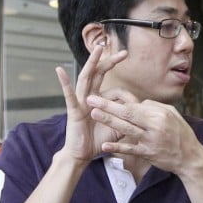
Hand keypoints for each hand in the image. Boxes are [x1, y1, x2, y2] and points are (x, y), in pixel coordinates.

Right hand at [55, 43, 127, 162]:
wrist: (83, 154)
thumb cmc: (98, 141)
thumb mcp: (118, 128)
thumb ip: (127, 119)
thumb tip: (142, 113)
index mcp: (100, 101)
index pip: (115, 90)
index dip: (128, 95)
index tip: (138, 103)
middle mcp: (90, 97)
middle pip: (100, 75)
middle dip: (110, 62)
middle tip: (124, 52)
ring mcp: (80, 102)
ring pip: (86, 78)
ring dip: (92, 63)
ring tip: (98, 49)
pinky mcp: (73, 110)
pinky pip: (69, 95)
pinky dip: (64, 82)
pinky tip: (59, 70)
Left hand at [87, 91, 202, 175]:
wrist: (191, 158)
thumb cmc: (181, 134)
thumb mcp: (172, 115)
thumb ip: (154, 107)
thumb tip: (138, 103)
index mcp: (160, 115)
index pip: (135, 105)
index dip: (117, 100)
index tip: (103, 95)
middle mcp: (155, 126)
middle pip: (127, 114)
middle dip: (107, 106)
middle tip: (91, 99)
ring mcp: (151, 141)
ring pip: (127, 129)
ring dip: (109, 121)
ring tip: (94, 114)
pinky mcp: (149, 154)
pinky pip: (131, 149)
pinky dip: (118, 148)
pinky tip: (105, 146)